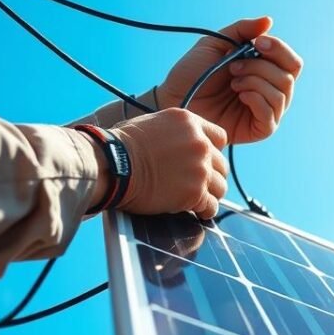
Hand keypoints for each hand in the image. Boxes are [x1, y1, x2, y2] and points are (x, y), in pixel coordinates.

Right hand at [111, 108, 229, 218]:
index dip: (213, 151)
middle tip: (198, 184)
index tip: (203, 161)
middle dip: (211, 175)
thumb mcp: (152, 123)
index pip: (220, 138)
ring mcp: (199, 169)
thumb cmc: (121, 145)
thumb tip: (180, 144)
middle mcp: (200, 144)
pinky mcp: (194, 193)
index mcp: (190, 123)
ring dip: (210, 194)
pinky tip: (196, 212)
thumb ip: (175, 132)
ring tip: (197, 199)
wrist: (112, 165)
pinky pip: (211, 207)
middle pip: (221, 165)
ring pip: (221, 187)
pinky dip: (205, 211)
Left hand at [157, 18, 303, 143]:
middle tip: (233, 67)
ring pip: (282, 94)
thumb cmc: (192, 74)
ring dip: (255, 81)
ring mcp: (267, 111)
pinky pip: (271, 114)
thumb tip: (269, 21)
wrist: (173, 100)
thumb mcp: (215, 44)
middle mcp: (271, 91)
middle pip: (289, 77)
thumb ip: (242, 30)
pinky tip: (239, 96)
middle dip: (261, 67)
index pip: (291, 62)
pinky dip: (256, 99)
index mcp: (265, 70)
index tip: (257, 43)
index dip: (279, 49)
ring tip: (232, 82)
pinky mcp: (260, 129)